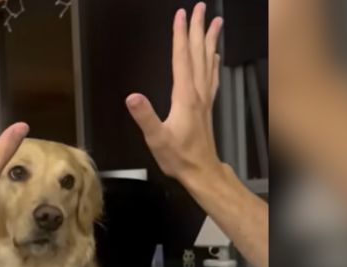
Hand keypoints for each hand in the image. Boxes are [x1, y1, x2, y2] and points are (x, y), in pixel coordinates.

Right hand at [126, 3, 222, 183]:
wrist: (202, 171)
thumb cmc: (178, 157)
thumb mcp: (157, 138)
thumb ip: (145, 117)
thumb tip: (132, 97)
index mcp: (184, 96)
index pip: (181, 58)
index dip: (180, 35)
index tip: (180, 15)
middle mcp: (197, 93)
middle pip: (198, 54)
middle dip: (198, 29)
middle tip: (200, 8)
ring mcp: (204, 99)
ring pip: (208, 62)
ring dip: (210, 40)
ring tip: (214, 22)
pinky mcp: (207, 106)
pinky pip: (211, 77)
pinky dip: (213, 62)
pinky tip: (214, 56)